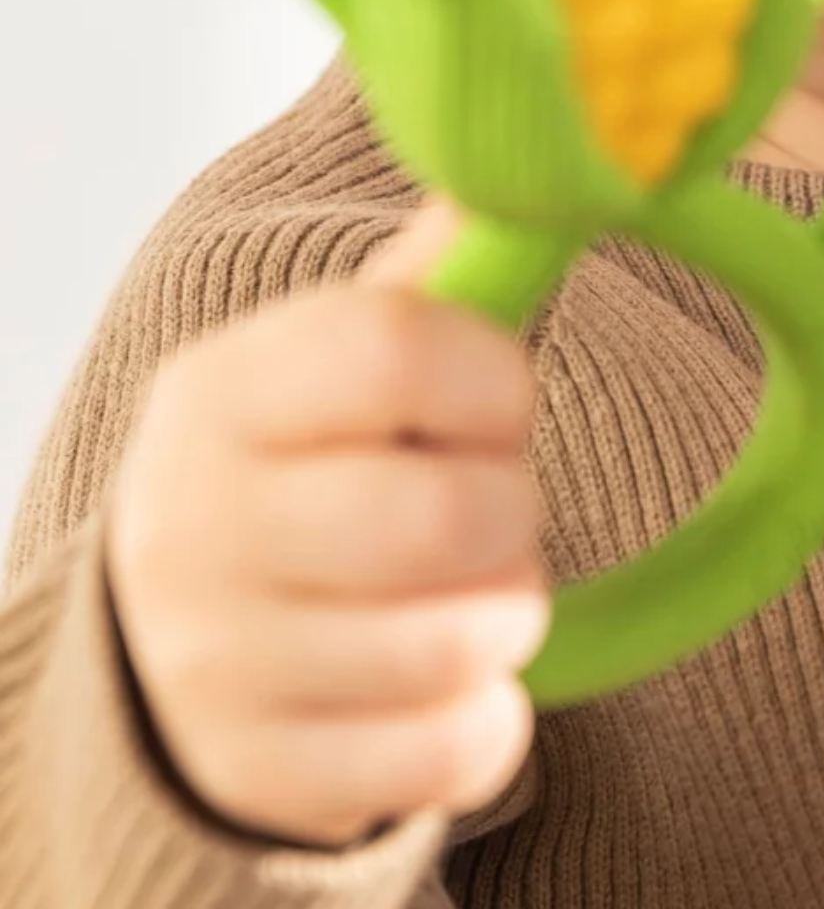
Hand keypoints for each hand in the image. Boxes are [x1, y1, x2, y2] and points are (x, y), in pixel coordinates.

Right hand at [106, 203, 548, 847]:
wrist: (175, 627)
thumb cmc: (303, 459)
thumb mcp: (332, 353)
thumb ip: (431, 275)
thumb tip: (526, 169)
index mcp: (222, 393)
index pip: (398, 346)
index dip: (495, 375)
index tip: (505, 398)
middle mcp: (197, 529)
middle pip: (445, 515)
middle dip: (513, 508)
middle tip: (494, 503)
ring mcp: (217, 667)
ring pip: (462, 641)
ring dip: (510, 611)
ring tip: (472, 586)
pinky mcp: (264, 775)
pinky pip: (454, 753)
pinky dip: (490, 716)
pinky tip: (452, 675)